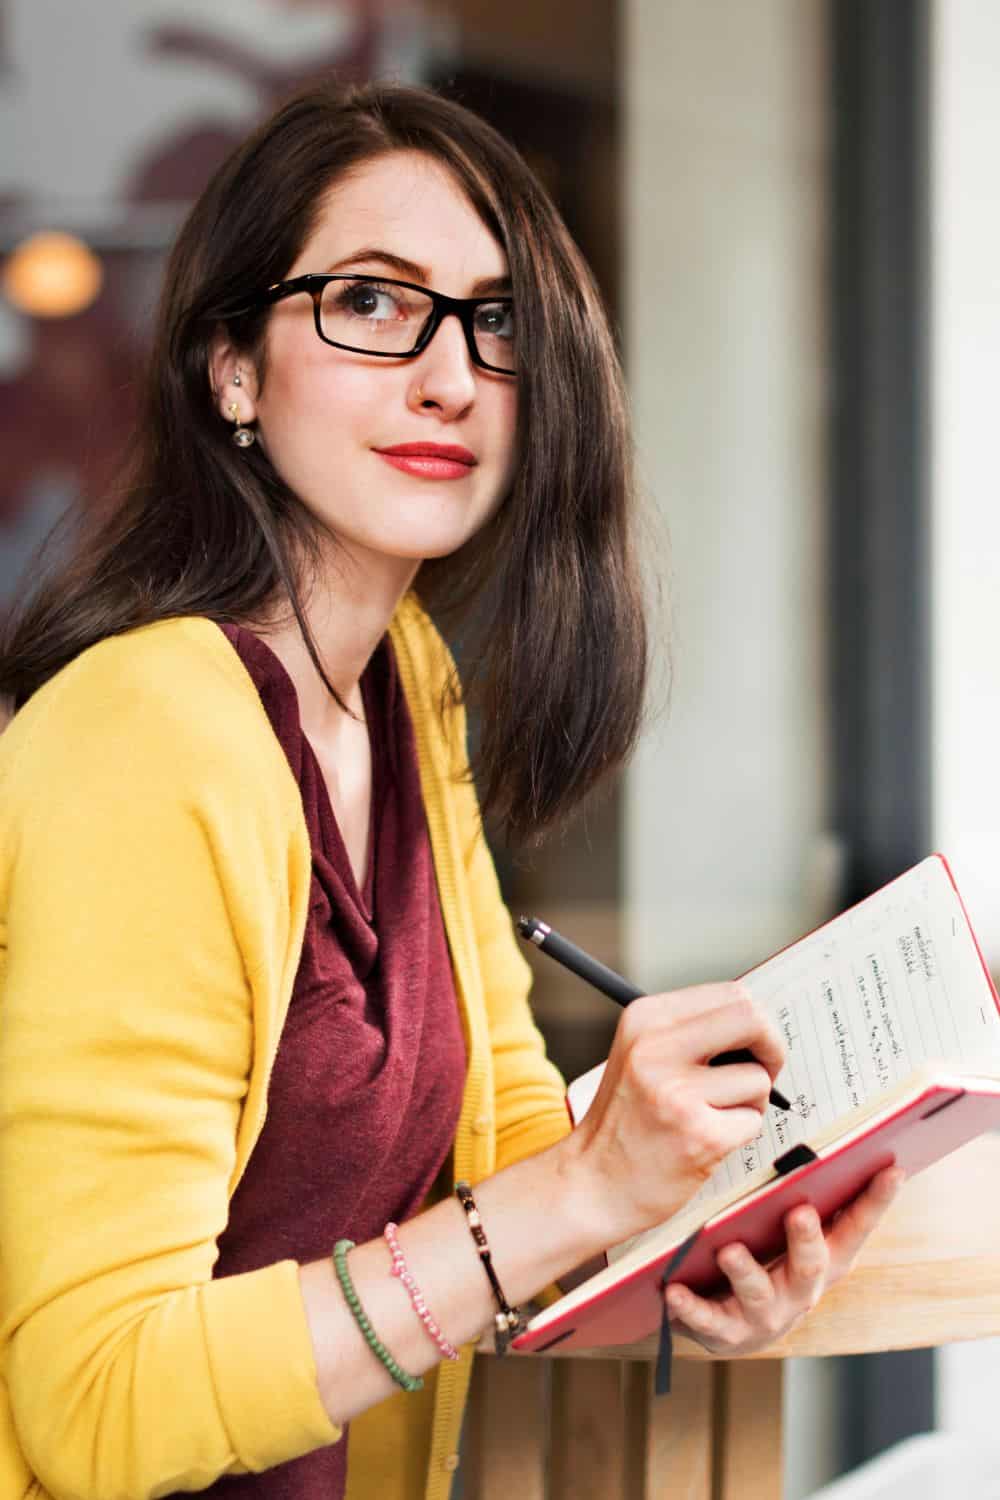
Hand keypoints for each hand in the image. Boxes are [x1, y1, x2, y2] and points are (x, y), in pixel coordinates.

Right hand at [562, 982, 786, 1247]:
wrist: (593, 1183)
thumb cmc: (628, 1120)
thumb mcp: (642, 1054)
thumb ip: (691, 1032)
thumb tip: (760, 1024)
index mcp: (645, 1018)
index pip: (731, 994)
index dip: (755, 1021)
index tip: (751, 1046)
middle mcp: (656, 1047)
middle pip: (752, 1019)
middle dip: (771, 1047)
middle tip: (762, 1071)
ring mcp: (676, 1091)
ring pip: (758, 1078)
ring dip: (749, 1102)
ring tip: (711, 1116)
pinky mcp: (699, 1134)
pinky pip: (752, 1121)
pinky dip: (739, 1134)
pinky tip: (705, 1141)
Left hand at [663, 1165, 904, 1355]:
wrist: (724, 1323)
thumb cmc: (762, 1260)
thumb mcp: (786, 1234)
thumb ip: (802, 1197)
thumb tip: (815, 1142)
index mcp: (823, 1263)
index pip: (855, 1230)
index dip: (876, 1202)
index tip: (893, 1169)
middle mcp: (801, 1292)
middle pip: (812, 1266)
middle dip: (807, 1241)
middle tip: (801, 1212)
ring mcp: (765, 1316)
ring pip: (759, 1294)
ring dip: (745, 1271)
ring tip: (729, 1250)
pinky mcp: (726, 1333)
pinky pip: (708, 1320)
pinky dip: (691, 1307)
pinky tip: (674, 1292)